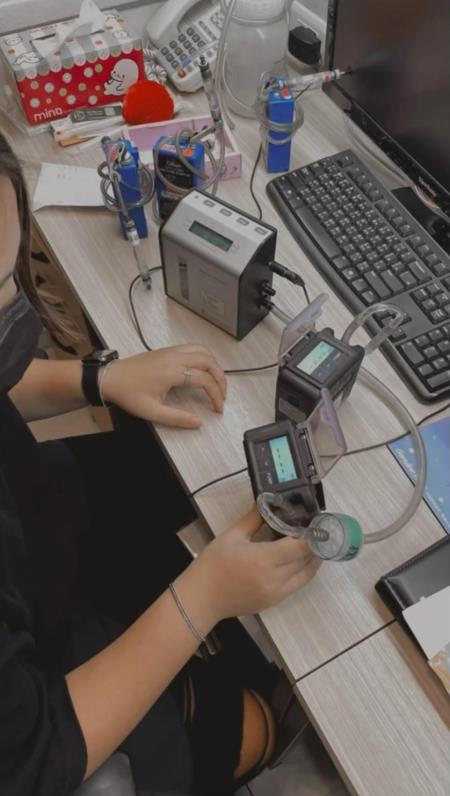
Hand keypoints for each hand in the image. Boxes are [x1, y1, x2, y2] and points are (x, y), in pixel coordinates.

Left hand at [101, 344, 226, 427]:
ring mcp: (171, 351)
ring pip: (203, 351)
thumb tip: (198, 422)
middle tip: (222, 395)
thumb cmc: (128, 393)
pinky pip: (193, 348)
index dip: (216, 395)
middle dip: (221, 379)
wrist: (110, 378)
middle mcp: (174, 357)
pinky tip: (202, 370)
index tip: (217, 408)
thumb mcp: (152, 411)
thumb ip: (177, 418)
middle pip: (209, 362)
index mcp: (172, 372)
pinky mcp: (167, 350)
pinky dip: (204, 357)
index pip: (205, 380)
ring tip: (216, 382)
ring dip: (214, 365)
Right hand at [177, 506, 320, 627]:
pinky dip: (302, 573)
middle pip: (306, 561)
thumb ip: (254, 518)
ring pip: (306, 576)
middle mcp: (274, 579)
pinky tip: (298, 561)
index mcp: (263, 559)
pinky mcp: (273, 602)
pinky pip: (295, 586)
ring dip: (312, 561)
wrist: (202, 598)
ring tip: (314, 546)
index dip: (312, 536)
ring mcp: (275, 594)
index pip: (299, 547)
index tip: (316, 524)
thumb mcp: (232, 536)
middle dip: (314, 546)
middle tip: (317, 532)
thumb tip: (267, 503)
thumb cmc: (213, 565)